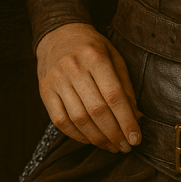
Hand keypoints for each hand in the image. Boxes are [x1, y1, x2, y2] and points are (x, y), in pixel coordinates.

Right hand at [36, 22, 142, 153]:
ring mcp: (57, 80)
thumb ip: (125, 86)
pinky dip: (77, 135)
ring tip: (111, 146)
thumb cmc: (92, 47)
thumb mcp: (114, 57)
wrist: (59, 34)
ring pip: (78, 119)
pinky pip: (60, 121)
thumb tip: (136, 116)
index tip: (136, 138)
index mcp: (96, 57)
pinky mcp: (45, 91)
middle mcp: (74, 68)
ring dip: (97, 139)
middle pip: (97, 110)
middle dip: (114, 134)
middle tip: (125, 147)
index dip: (126, 120)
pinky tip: (91, 139)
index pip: (114, 95)